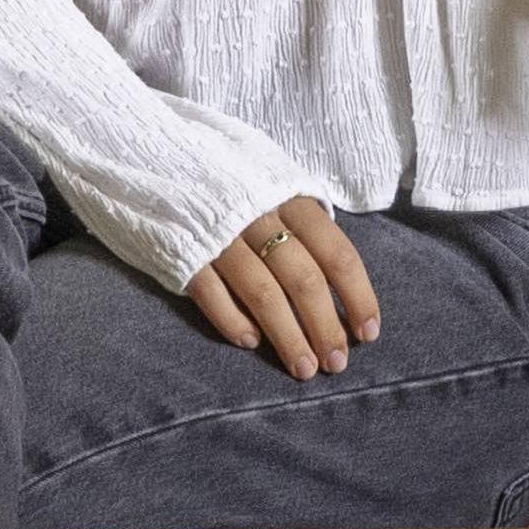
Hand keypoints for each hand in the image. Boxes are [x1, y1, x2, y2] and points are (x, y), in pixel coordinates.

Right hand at [183, 194, 379, 381]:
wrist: (160, 160)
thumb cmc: (233, 182)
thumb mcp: (277, 187)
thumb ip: (305, 225)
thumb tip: (340, 279)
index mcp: (291, 199)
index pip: (338, 255)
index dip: (358, 297)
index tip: (368, 334)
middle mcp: (260, 217)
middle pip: (304, 281)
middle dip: (325, 328)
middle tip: (336, 364)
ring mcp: (221, 236)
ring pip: (263, 294)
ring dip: (288, 337)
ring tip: (303, 368)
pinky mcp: (184, 253)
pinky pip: (212, 294)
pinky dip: (233, 320)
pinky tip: (250, 342)